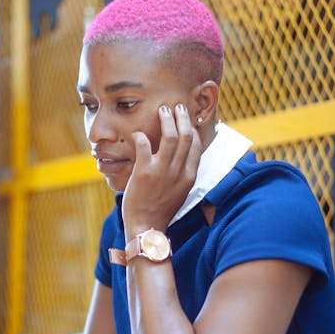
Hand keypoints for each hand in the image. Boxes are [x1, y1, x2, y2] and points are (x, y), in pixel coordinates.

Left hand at [122, 103, 201, 234]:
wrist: (146, 226)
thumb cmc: (161, 210)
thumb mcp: (179, 192)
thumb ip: (182, 173)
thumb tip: (182, 157)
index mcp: (189, 177)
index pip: (196, 146)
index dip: (192, 129)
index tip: (187, 119)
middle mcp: (178, 172)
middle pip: (186, 136)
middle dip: (182, 118)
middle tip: (177, 107)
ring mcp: (162, 171)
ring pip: (170, 137)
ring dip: (167, 120)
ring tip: (162, 110)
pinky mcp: (144, 172)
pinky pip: (144, 145)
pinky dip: (141, 136)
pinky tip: (137, 133)